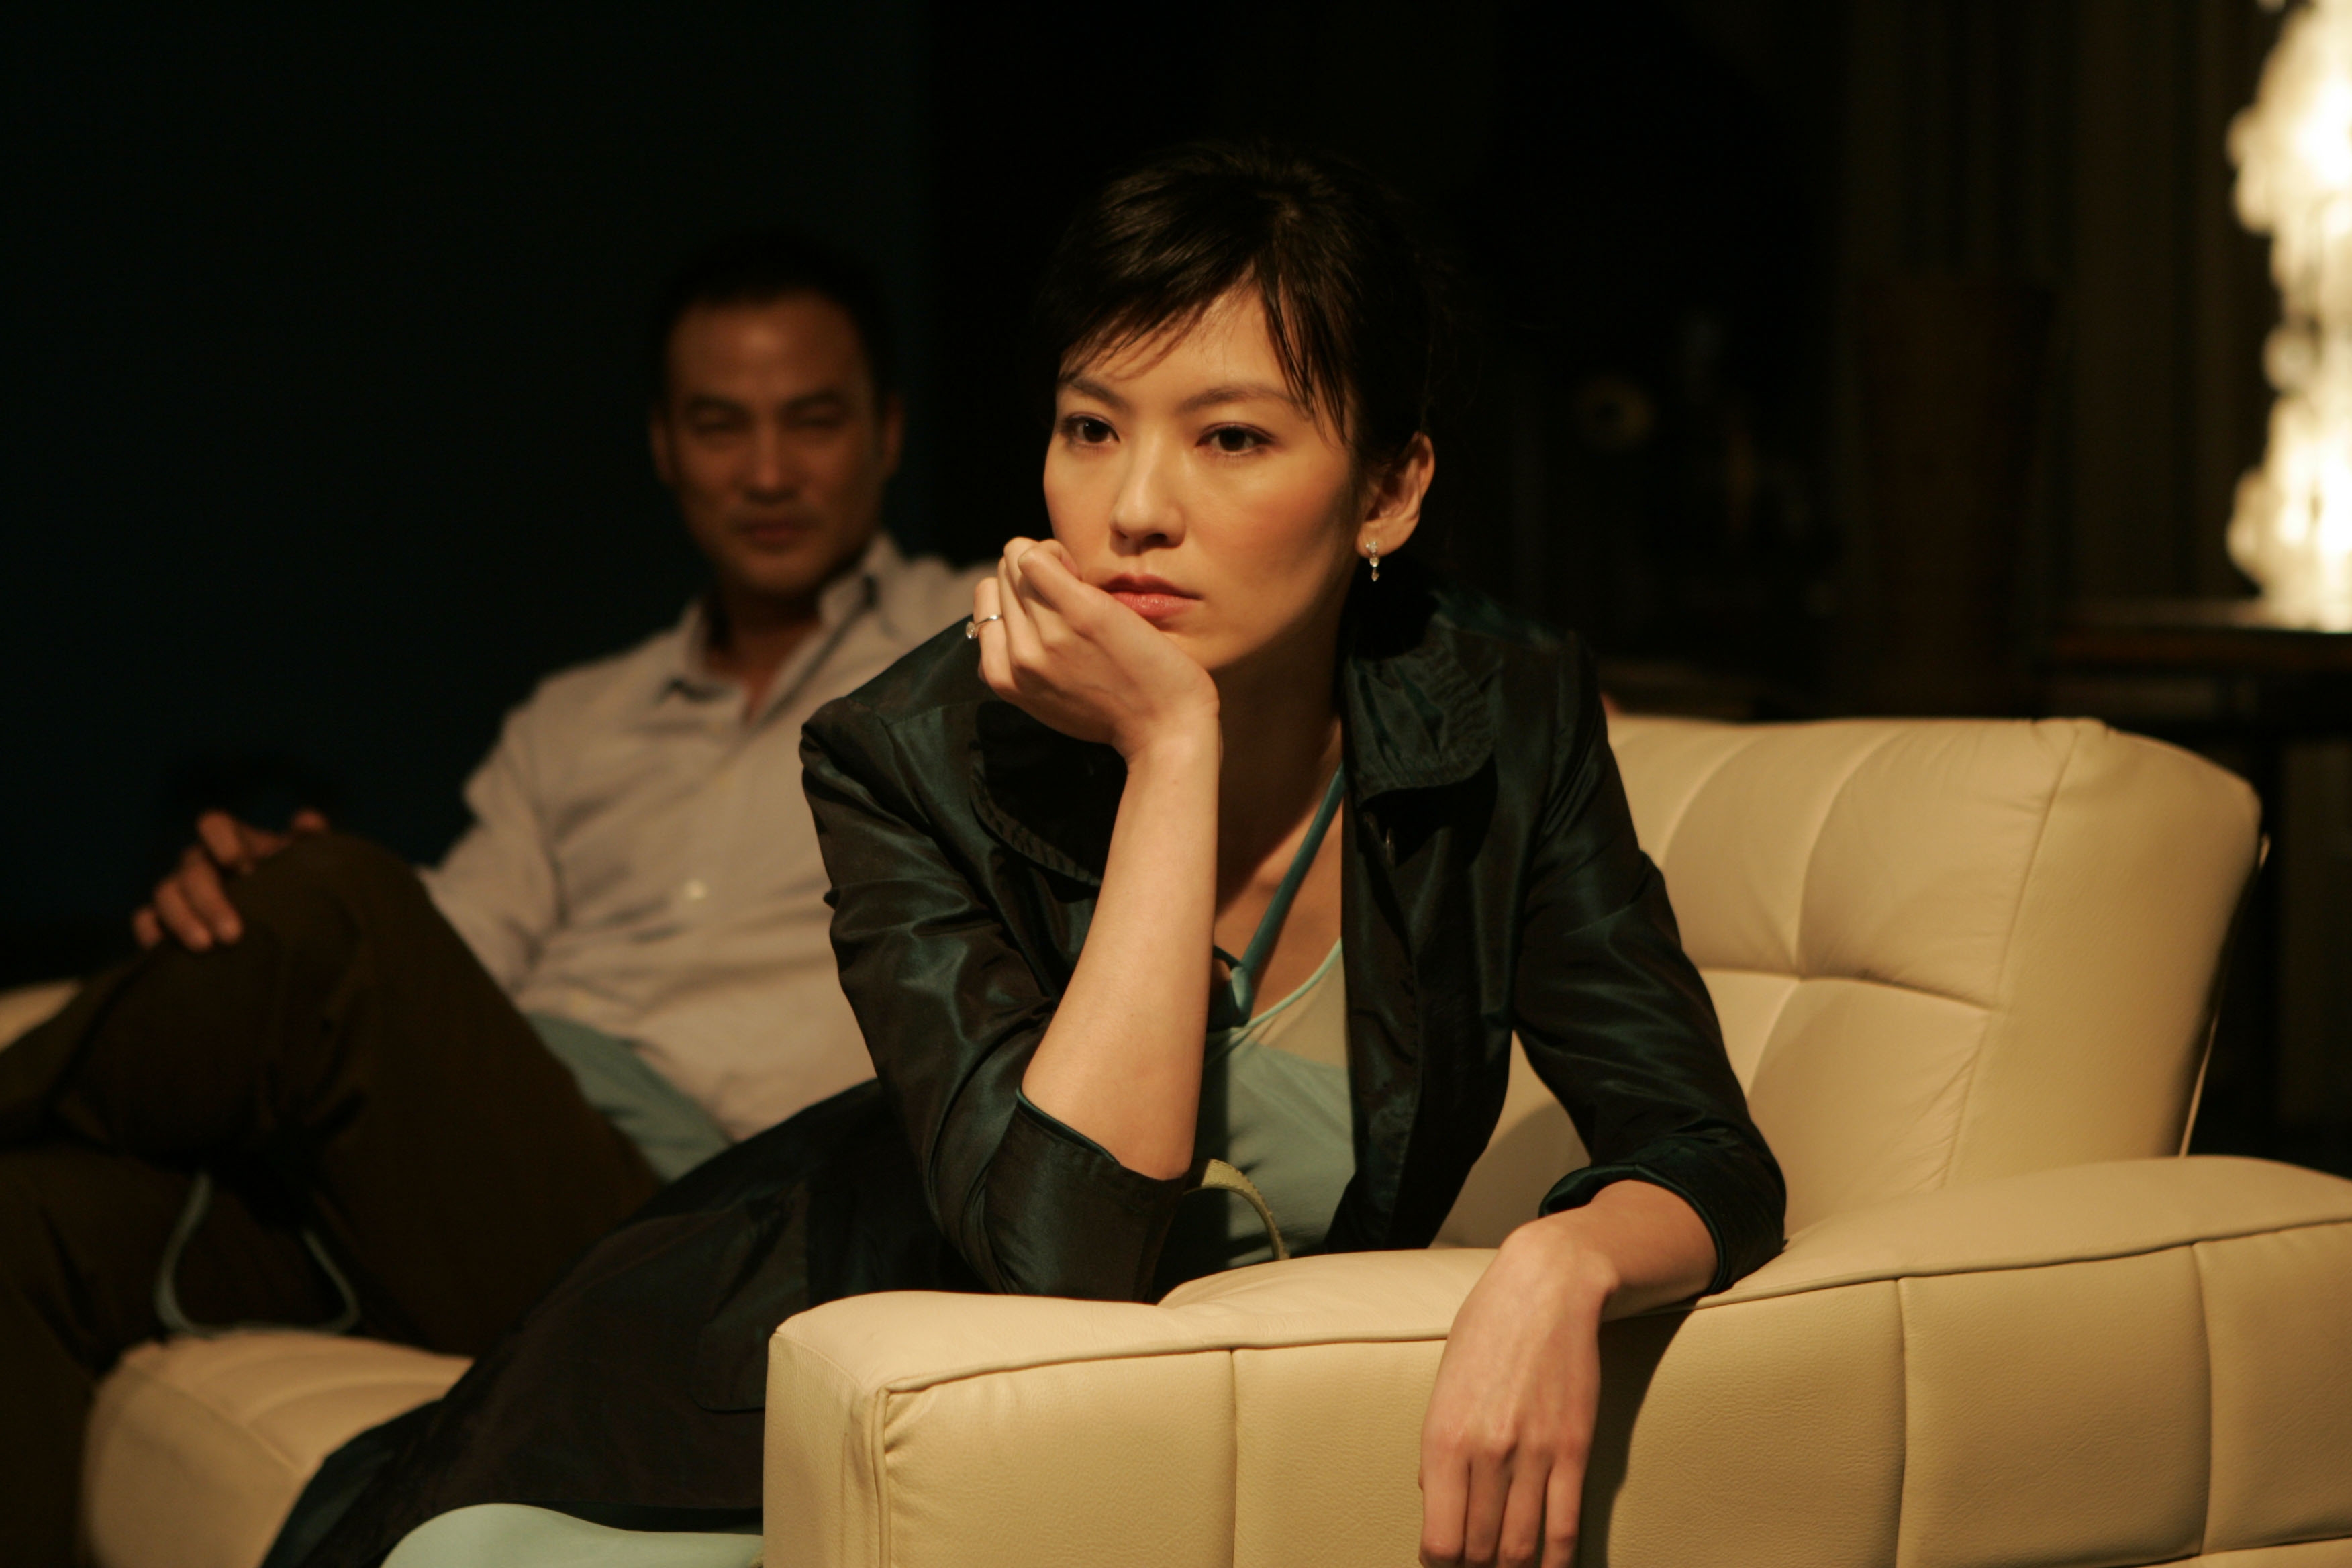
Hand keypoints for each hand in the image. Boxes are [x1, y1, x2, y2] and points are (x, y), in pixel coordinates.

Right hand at [132, 808, 328, 950]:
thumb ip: (311, 841)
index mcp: (233, 841)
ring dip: (183, 919)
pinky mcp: (164, 920)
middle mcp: (201, 862)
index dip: (223, 839)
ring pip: (165, 894)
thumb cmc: (296, 887)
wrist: (285, 926)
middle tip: (233, 933)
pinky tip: (167, 953)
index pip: (215, 824)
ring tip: (206, 946)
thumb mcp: (309, 865)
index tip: (242, 865)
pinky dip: (152, 934)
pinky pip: (145, 921)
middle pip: (192, 869)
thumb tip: (307, 821)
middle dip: (210, 900)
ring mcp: (179, 890)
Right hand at [971, 537, 1217, 762]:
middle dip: (1033, 575)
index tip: (1052, 610)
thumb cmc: (1116, 711)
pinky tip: (1083, 575)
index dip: (1019, 594)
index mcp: (1002, 677)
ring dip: (1049, 560)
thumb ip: (1020, 668)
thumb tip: (1001, 627)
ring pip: (1017, 558)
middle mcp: (1017, 656)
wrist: (1165, 729)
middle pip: (1001, 576)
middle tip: (1072, 598)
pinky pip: (1035, 556)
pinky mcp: (1079, 612)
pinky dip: (1054, 552)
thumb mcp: (1047, 700)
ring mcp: (1045, 634)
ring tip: (1082, 588)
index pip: (986, 600)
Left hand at [1418, 1217, 1613, 1567]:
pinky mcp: (1573, 1450)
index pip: (1439, 1539)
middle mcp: (1485, 1453)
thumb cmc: (1488, 1329)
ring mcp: (1532, 1454)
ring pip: (1520, 1548)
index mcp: (1442, 1437)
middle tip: (1478, 1565)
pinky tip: (1550, 1567)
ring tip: (1507, 1567)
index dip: (1441, 1564)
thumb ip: (1439, 1445)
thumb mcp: (1444, 1382)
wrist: (1546, 1288)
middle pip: (1479, 1551)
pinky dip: (1558, 1559)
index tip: (1444, 1562)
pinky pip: (1565, 1525)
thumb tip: (1435, 1499)